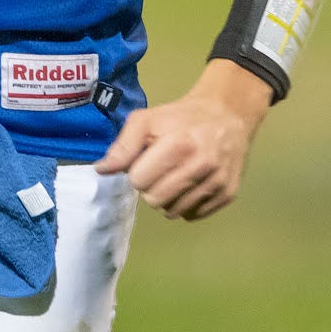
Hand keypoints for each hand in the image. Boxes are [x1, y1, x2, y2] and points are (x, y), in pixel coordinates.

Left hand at [95, 60, 271, 219]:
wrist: (228, 115)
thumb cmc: (181, 118)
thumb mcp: (147, 120)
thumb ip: (123, 146)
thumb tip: (102, 170)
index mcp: (179, 144)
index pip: (139, 181)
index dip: (138, 171)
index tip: (148, 160)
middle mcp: (202, 165)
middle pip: (155, 200)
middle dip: (151, 187)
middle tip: (161, 171)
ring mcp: (217, 182)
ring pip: (174, 212)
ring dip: (169, 198)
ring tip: (176, 176)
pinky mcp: (228, 194)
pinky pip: (193, 215)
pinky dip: (187, 204)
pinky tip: (191, 184)